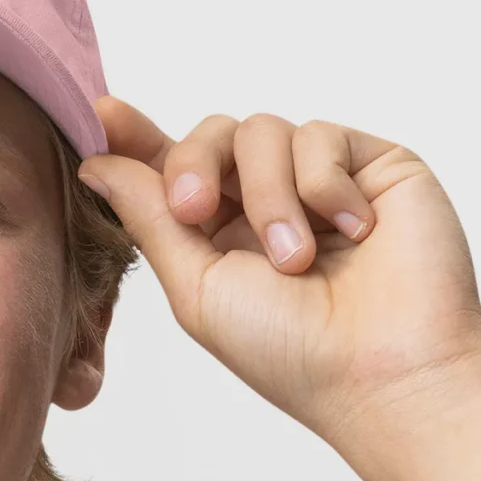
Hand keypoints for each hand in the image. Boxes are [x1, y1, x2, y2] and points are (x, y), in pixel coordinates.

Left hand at [80, 100, 480, 462]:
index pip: (175, 171)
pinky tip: (352, 233)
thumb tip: (96, 163)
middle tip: (194, 211)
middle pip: (211, 135)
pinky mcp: (372, 163)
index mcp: (220, 238)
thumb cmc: (291, 351)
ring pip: (263, 130)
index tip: (101, 111)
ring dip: (269, 195)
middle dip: (195, 165)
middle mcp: (268, 203)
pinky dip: (325, 186)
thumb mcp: (197, 289)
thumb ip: (149, 217)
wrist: (384, 368)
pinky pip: (321, 135)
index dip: (137, 139)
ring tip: (296, 259)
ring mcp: (321, 180)